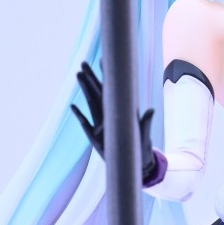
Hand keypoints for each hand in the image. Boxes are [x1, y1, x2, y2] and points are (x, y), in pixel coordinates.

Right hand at [71, 63, 159, 182]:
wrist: (136, 164)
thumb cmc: (142, 148)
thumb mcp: (144, 135)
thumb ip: (145, 123)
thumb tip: (150, 110)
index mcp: (121, 111)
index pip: (112, 90)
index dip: (108, 75)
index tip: (103, 60)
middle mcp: (110, 115)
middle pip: (98, 93)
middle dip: (90, 78)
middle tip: (82, 64)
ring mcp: (101, 125)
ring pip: (91, 103)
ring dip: (84, 90)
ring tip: (78, 76)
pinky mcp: (95, 137)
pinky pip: (85, 124)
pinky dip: (79, 116)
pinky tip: (73, 106)